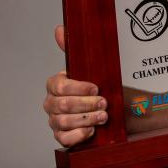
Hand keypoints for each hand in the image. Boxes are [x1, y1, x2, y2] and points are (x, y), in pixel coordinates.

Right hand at [43, 25, 106, 146]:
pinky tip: (92, 130)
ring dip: (87, 119)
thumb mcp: (92, 67)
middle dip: (86, 104)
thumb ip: (73, 48)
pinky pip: (63, 139)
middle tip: (104, 103)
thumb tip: (60, 28)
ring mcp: (55, 121)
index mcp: (56, 85)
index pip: (59, 86)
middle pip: (62, 105)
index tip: (97, 87)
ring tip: (103, 116)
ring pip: (63, 122)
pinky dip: (79, 135)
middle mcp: (52, 103)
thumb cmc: (101, 88)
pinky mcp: (62, 137)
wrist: (115, 109)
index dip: (79, 88)